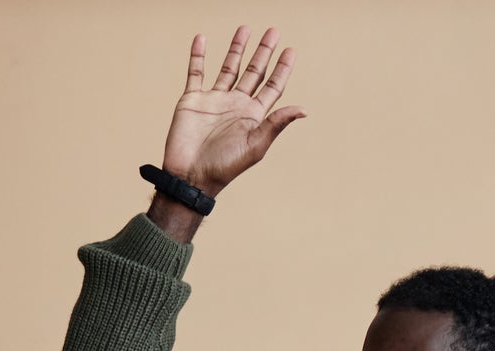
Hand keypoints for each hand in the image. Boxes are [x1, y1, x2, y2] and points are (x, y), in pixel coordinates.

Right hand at [160, 26, 304, 197]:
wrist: (190, 176)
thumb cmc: (225, 167)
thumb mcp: (255, 146)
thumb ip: (276, 124)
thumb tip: (304, 109)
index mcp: (254, 116)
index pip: (272, 87)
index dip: (282, 69)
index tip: (291, 50)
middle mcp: (236, 105)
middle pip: (254, 72)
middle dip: (263, 52)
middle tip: (273, 32)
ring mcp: (214, 100)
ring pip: (228, 68)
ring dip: (236, 49)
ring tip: (245, 29)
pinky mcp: (192, 100)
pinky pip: (196, 73)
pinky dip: (198, 56)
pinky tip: (202, 39)